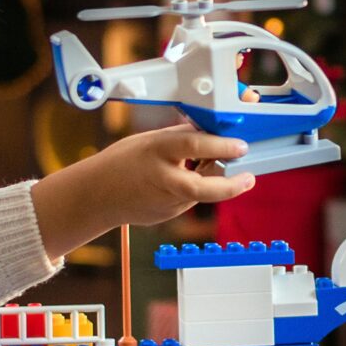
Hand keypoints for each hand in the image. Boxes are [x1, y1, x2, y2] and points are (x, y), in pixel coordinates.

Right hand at [32, 122, 255, 258]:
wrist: (96, 195)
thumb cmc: (122, 162)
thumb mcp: (151, 140)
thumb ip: (181, 138)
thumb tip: (213, 131)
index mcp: (156, 150)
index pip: (193, 145)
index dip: (221, 145)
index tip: (240, 145)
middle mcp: (161, 178)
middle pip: (201, 186)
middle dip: (231, 185)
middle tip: (249, 178)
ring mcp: (164, 201)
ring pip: (201, 193)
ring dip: (218, 182)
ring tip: (230, 171)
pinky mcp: (167, 214)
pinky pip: (191, 200)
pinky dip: (199, 188)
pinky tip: (197, 179)